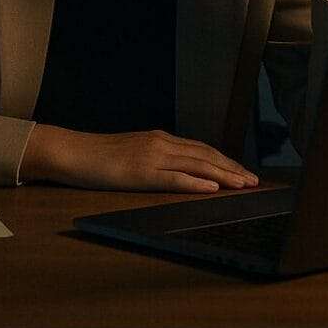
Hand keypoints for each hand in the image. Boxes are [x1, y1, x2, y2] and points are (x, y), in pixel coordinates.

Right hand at [20, 124, 259, 193]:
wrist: (72, 152)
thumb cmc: (99, 157)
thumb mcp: (133, 154)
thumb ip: (156, 160)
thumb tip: (180, 171)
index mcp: (160, 139)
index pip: (202, 149)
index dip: (225, 160)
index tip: (243, 172)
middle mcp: (161, 143)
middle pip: (206, 154)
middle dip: (232, 168)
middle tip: (254, 181)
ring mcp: (152, 156)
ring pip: (197, 164)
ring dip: (223, 175)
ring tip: (243, 185)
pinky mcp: (142, 172)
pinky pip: (174, 177)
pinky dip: (196, 181)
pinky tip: (211, 188)